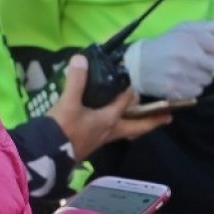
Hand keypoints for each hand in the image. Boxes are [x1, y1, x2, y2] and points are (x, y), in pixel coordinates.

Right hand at [49, 55, 171, 160]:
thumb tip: (81, 58)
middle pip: (137, 127)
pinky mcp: (91, 143)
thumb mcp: (68, 102)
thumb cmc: (61, 128)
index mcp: (109, 120)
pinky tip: (110, 118)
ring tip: (143, 117)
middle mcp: (109, 131)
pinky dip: (117, 124)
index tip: (136, 82)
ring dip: (136, 124)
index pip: (127, 102)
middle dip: (152, 121)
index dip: (131, 90)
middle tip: (168, 117)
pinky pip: (111, 132)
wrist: (45, 154)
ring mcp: (100, 139)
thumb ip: (76, 80)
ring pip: (125, 131)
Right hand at [122, 21, 213, 98]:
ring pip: (209, 80)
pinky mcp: (177, 90)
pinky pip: (197, 91)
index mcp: (192, 40)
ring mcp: (183, 75)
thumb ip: (206, 28)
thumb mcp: (183, 29)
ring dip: (205, 76)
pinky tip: (182, 79)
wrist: (137, 64)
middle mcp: (190, 57)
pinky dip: (194, 86)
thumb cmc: (164, 44)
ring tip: (188, 69)